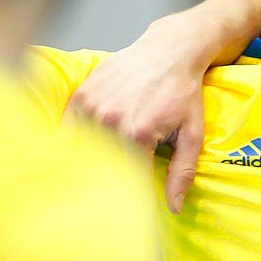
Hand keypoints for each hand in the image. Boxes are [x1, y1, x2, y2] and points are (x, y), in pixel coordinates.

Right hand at [65, 21, 208, 213]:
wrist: (169, 52)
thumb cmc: (183, 93)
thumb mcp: (192, 134)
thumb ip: (182, 173)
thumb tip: (174, 208)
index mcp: (138, 136)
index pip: (125, 180)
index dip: (127, 195)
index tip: (127, 207)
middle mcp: (111, 122)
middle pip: (100, 166)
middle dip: (104, 179)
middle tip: (107, 187)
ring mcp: (92, 107)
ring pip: (82, 149)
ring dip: (88, 159)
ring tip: (90, 170)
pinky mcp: (81, 95)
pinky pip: (68, 128)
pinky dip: (73, 139)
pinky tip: (80, 146)